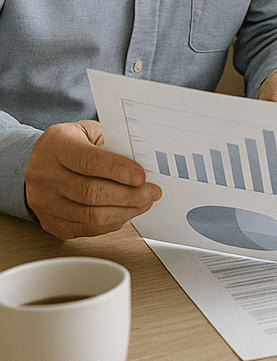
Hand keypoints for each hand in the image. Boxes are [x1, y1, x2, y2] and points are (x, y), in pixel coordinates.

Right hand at [24, 121, 161, 239]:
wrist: (42, 161)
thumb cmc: (72, 143)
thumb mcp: (90, 131)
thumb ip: (113, 143)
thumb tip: (141, 162)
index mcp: (57, 145)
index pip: (90, 162)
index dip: (119, 171)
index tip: (142, 177)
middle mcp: (46, 175)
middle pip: (91, 192)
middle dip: (129, 195)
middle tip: (151, 193)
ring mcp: (45, 202)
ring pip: (90, 215)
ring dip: (125, 211)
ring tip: (144, 203)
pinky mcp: (51, 222)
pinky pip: (86, 229)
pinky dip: (112, 223)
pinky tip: (126, 212)